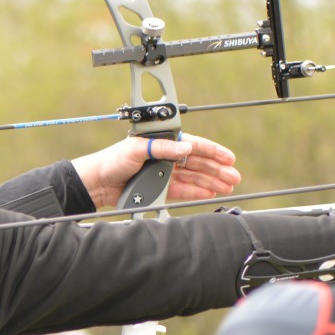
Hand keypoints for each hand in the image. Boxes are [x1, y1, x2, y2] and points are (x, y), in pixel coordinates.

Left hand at [72, 133, 240, 208]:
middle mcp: (167, 156)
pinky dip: (198, 191)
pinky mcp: (162, 188)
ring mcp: (166, 172)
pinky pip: (184, 189)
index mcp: (164, 142)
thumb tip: (187, 147)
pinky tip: (211, 193)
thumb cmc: (114, 160)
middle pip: (199, 162)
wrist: (100, 182)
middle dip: (218, 169)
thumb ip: (163, 148)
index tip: (229, 158)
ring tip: (228, 187)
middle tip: (235, 177)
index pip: (194, 145)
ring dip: (212, 181)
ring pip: (195, 176)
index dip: (214, 151)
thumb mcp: (137, 148)